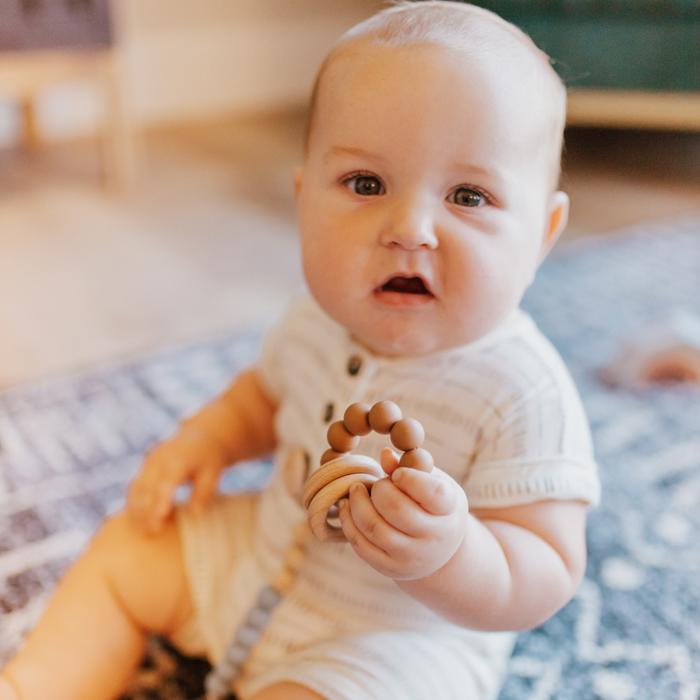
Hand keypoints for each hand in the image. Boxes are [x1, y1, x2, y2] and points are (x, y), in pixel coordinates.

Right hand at [127, 425, 228, 533]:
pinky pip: (134, 487)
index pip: (167, 482)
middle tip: (153, 533)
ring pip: (135, 488)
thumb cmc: (209, 458)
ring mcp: (149, 462)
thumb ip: (204, 492)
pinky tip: (138, 521)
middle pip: (146, 487)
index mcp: (178, 459)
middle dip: (146, 511)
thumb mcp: (214, 472)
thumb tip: (195, 513)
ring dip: (136, 510)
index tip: (160, 518)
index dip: (162, 500)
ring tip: (144, 531)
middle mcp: (159, 459)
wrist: (200, 436)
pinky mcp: (144, 467)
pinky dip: (133, 504)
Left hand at [338, 448, 467, 579]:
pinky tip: (346, 506)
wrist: (439, 549)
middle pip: (396, 508)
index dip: (409, 477)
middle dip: (379, 489)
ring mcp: (412, 556)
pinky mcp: (391, 568)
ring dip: (357, 504)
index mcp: (448, 508)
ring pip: (374, 528)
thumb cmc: (433, 504)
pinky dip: (348, 522)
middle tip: (377, 484)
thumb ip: (411, 467)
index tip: (397, 474)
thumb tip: (385, 454)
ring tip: (355, 490)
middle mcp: (434, 536)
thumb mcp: (431, 482)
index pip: (431, 492)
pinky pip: (361, 546)